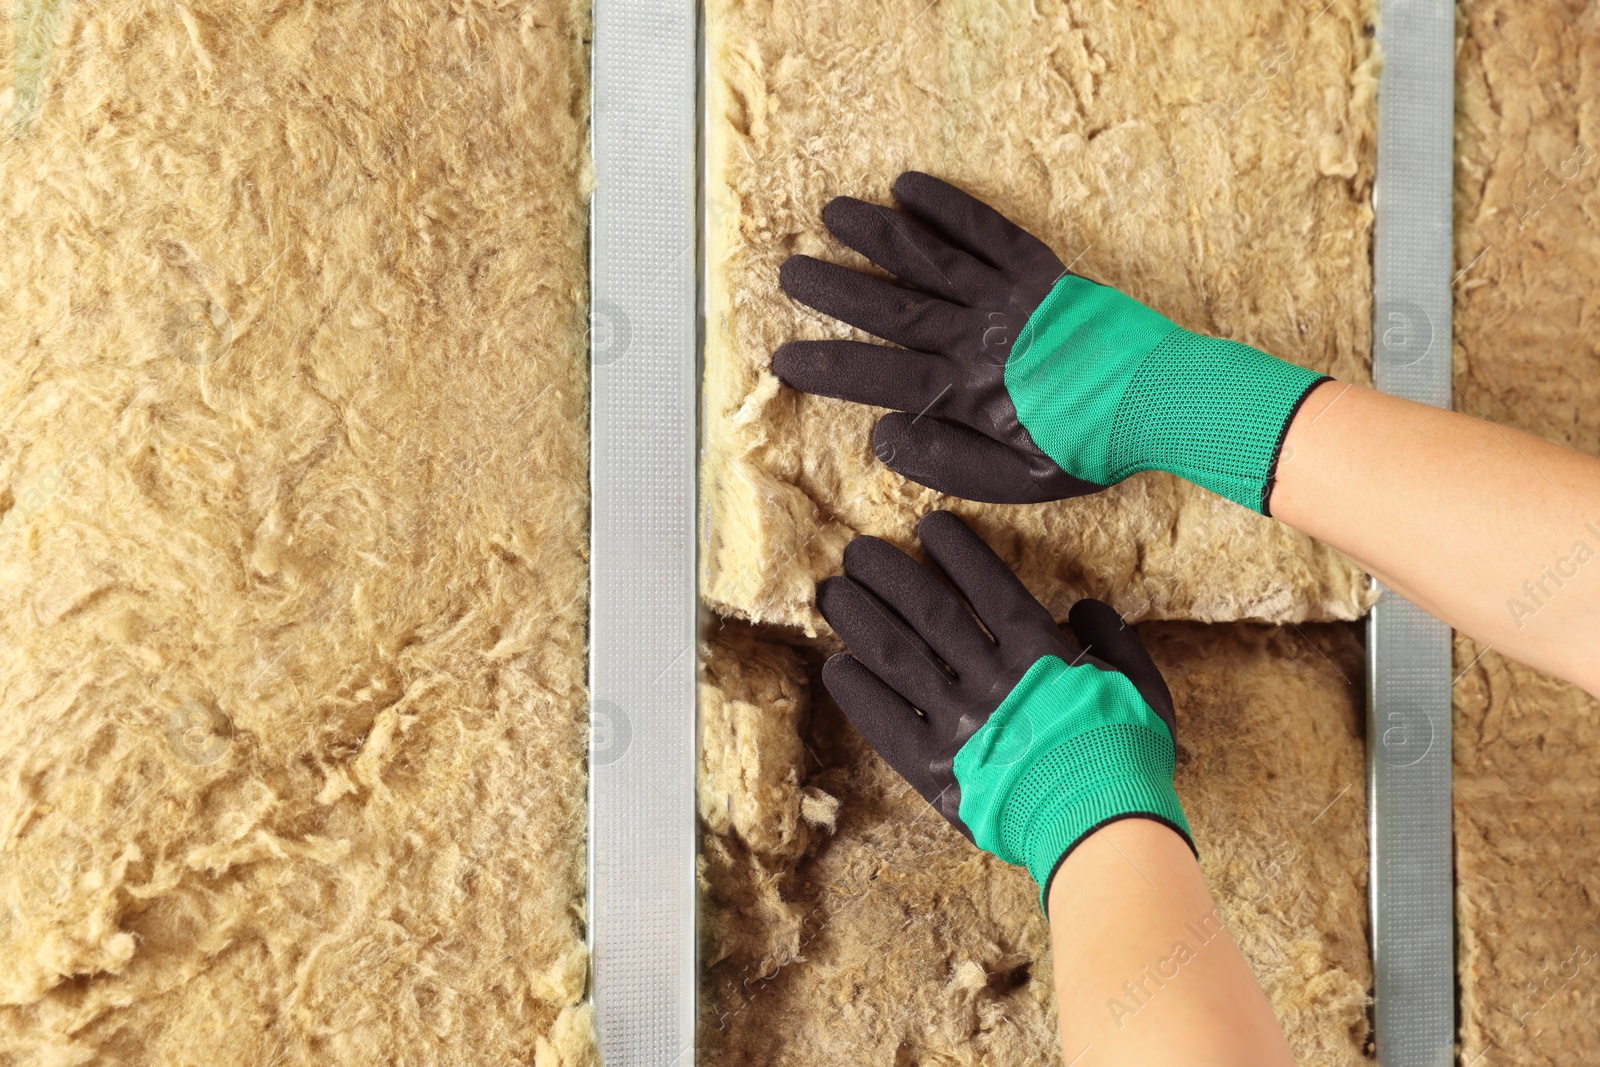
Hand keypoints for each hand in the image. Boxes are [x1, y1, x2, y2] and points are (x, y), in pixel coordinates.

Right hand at [776, 172, 1326, 512]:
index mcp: (969, 393)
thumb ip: (948, 463)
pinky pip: (986, 231)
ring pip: (930, 259)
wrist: (1163, 401)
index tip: (783, 359)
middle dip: (837, 288)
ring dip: (877, 235)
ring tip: (831, 214)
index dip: (829, 366)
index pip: (881, 377)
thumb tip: (883, 438)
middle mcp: (978, 337)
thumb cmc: (1090, 447)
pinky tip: (907, 185)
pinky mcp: (1041, 271)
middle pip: (893, 307)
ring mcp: (1008, 298)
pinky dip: (947, 208)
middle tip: (789, 271)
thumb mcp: (1019, 481)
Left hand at [817, 511, 1193, 911]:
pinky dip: (858, 693)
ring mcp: (960, 724)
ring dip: (860, 619)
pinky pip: (886, 723)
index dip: (956, 552)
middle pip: (928, 612)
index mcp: (1041, 655)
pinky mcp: (936, 769)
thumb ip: (1117, 640)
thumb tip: (1084, 606)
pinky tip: (835, 666)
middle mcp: (992, 680)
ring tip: (832, 592)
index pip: (989, 587)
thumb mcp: (1144, 689)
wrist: (1105, 831)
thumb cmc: (1128, 758)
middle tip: (856, 551)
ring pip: (897, 656)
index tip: (928, 526)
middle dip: (889, 575)